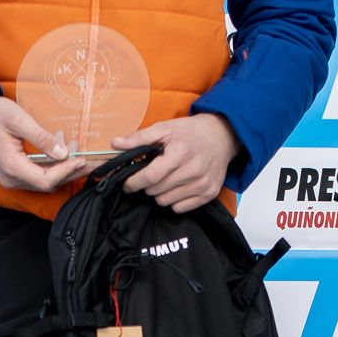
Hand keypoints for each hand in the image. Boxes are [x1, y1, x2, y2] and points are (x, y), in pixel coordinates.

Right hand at [0, 95, 87, 194]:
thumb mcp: (19, 120)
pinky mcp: (16, 173)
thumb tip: (63, 153)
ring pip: (46, 180)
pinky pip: (39, 174)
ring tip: (76, 145)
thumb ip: (41, 137)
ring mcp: (13, 178)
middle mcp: (12, 178)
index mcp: (11, 166)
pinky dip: (54, 164)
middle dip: (71, 170)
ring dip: (64, 166)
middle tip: (92, 158)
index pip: (44, 180)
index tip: (82, 159)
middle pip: (48, 183)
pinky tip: (63, 148)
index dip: (66, 172)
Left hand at [123, 113, 237, 212]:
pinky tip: (177, 186)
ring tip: (165, 179)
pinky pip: (180, 208)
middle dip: (147, 185)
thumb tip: (115, 144)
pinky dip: (173, 200)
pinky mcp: (209, 194)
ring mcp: (202, 184)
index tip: (127, 183)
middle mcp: (193, 170)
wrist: (222, 136)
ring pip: (165, 201)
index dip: (134, 182)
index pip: (151, 176)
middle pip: (156, 190)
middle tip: (151, 175)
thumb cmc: (190, 132)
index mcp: (180, 152)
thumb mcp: (164, 128)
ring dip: (159, 193)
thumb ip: (139, 138)